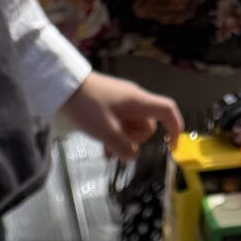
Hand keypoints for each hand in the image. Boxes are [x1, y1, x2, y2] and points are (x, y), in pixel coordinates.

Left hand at [64, 71, 184, 160]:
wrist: (65, 86)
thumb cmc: (87, 106)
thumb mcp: (106, 131)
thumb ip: (123, 147)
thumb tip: (132, 154)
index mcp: (139, 102)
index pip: (167, 110)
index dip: (175, 128)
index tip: (172, 147)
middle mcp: (134, 101)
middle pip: (147, 125)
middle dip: (136, 140)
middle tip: (116, 142)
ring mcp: (122, 103)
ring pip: (132, 128)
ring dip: (123, 141)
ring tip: (106, 147)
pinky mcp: (110, 106)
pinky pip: (121, 125)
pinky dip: (115, 137)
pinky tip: (104, 148)